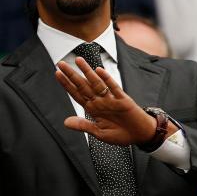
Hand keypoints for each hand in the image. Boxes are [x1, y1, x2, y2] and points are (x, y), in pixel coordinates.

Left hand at [56, 57, 170, 146]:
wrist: (140, 135)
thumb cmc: (120, 134)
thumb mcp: (99, 133)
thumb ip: (83, 126)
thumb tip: (65, 122)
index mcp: (93, 109)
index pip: (76, 94)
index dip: (66, 84)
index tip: (57, 74)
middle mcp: (100, 101)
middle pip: (83, 85)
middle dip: (71, 74)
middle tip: (60, 63)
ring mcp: (111, 99)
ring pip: (96, 83)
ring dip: (87, 71)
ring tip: (78, 60)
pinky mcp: (123, 100)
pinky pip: (114, 88)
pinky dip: (107, 79)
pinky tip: (99, 71)